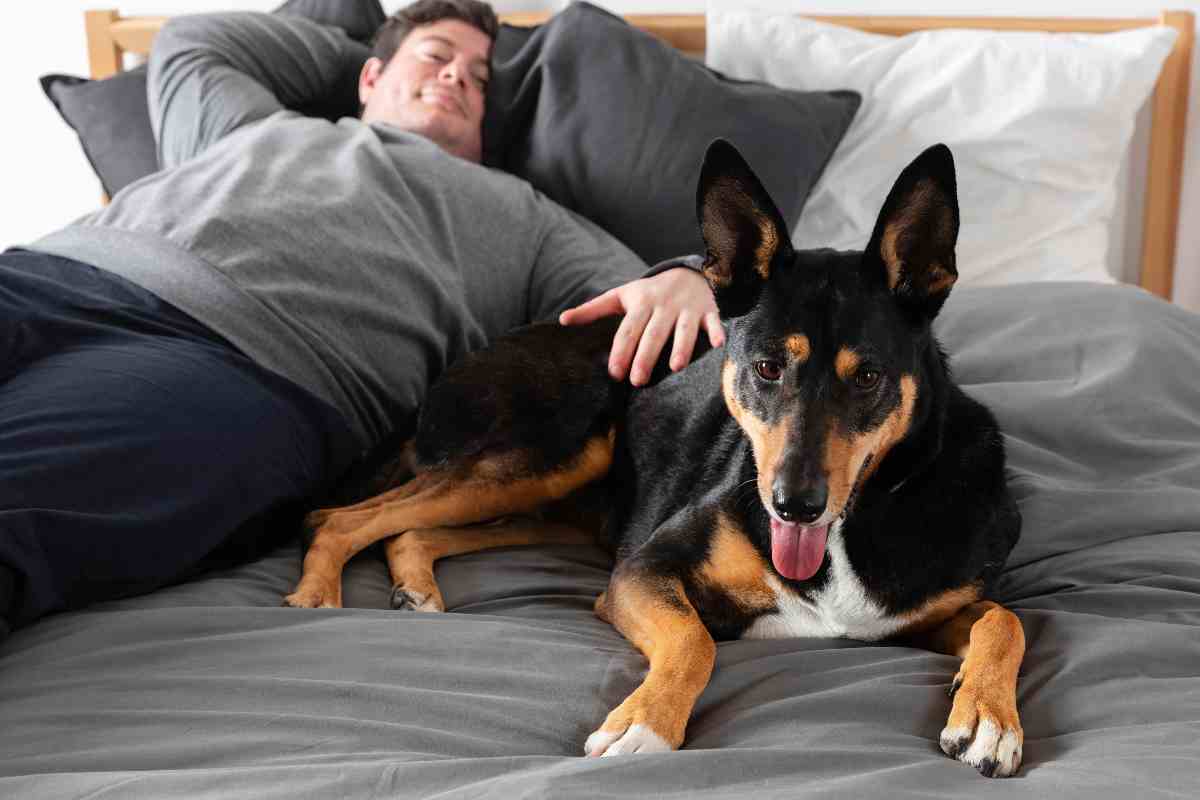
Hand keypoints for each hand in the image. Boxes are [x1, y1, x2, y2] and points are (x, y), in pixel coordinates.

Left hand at [559, 268, 724, 385]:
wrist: (686, 273)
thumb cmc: (648, 292)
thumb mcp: (620, 296)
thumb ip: (592, 309)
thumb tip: (562, 320)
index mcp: (641, 303)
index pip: (628, 330)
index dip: (621, 351)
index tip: (614, 373)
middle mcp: (664, 306)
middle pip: (654, 334)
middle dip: (646, 356)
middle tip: (637, 380)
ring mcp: (687, 309)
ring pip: (684, 330)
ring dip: (682, 347)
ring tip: (676, 367)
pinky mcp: (708, 311)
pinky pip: (713, 322)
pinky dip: (717, 331)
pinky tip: (719, 344)